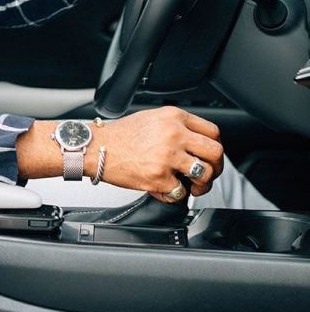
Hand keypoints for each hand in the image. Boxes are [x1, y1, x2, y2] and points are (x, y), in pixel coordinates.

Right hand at [87, 106, 223, 200]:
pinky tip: (164, 188)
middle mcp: (173, 134)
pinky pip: (181, 193)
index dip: (214, 147)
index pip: (213, 132)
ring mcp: (167, 156)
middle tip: (205, 175)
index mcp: (173, 117)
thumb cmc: (121, 135)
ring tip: (188, 185)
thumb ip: (176, 126)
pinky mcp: (159, 177)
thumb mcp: (152, 118)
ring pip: (205, 174)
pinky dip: (174, 195)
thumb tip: (199, 144)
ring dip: (200, 185)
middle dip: (215, 168)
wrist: (96, 147)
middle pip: (216, 153)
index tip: (209, 156)